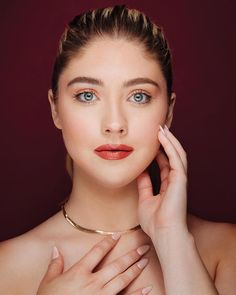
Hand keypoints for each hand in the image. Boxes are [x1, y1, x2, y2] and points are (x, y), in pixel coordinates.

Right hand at [37, 234, 151, 294]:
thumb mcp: (48, 283)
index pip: (97, 252)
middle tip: (143, 247)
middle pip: (116, 265)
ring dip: (135, 269)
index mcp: (78, 273)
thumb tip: (55, 249)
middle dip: (131, 255)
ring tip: (145, 260)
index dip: (108, 242)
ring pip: (122, 280)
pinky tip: (147, 288)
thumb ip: (54, 265)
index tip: (117, 235)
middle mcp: (92, 283)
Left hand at [137, 125, 187, 236]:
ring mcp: (180, 179)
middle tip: (159, 129)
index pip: (165, 165)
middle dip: (166, 142)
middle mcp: (176, 181)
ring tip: (161, 128)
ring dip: (170, 140)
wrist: (163, 233)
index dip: (159, 153)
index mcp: (168, 186)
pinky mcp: (181, 178)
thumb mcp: (145, 199)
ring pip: (177, 153)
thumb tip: (139, 172)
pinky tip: (163, 136)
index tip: (151, 143)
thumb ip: (143, 185)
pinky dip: (170, 145)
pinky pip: (176, 157)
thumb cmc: (155, 222)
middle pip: (173, 156)